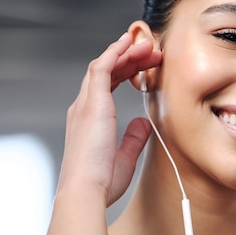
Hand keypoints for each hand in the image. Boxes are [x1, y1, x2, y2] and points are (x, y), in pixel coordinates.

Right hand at [59, 32, 162, 205]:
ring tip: (147, 45)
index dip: (125, 72)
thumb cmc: (101, 182)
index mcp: (90, 121)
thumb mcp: (125, 156)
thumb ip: (133, 137)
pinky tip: (128, 42)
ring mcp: (86, 104)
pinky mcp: (91, 103)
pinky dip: (115, 52)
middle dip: (129, 59)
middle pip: (106, 72)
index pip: (106, 86)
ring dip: (126, 52)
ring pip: (105, 65)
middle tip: (151, 53)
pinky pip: (102, 68)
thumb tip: (143, 122)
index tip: (144, 68)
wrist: (86, 191)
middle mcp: (84, 108)